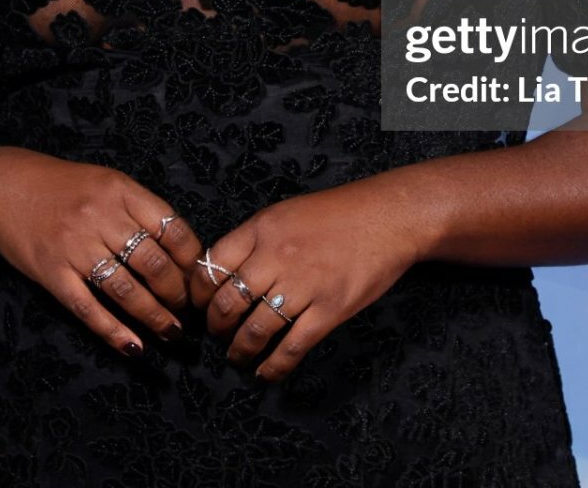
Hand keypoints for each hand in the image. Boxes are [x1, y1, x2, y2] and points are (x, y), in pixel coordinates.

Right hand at [0, 147, 203, 359]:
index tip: (199, 279)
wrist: (2, 186)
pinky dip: (113, 332)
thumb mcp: (106, 182)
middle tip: (186, 310)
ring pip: (126, 290)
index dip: (193, 260)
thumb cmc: (62, 187)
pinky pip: (88, 308)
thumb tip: (181, 250)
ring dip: (155, 317)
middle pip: (154, 263)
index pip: (173, 229)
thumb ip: (139, 209)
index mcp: (121, 191)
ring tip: (171, 332)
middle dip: (177, 294)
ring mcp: (75, 247)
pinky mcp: (51, 273)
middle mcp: (100, 217)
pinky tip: (134, 347)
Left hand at [191, 177, 428, 381]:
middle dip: (216, 327)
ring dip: (240, 351)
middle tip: (218, 335)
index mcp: (261, 230)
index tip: (199, 306)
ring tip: (238, 357)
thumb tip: (224, 271)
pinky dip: (274, 366)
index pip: (211, 267)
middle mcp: (276, 257)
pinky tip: (266, 373)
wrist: (388, 217)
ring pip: (255, 330)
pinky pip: (292, 347)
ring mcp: (303, 286)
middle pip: (228, 303)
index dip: (198, 293)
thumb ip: (254, 240)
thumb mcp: (285, 213)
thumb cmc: (338, 214)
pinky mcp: (329, 310)